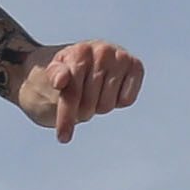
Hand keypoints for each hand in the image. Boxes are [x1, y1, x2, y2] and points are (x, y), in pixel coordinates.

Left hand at [25, 39, 143, 141]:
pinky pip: (126, 100)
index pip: (72, 94)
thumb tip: (60, 81)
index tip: (63, 138)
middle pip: (89, 105)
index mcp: (79, 52)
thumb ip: (54, 75)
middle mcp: (102, 51)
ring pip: (107, 105)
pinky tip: (112, 89)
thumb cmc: (70, 68)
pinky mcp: (136, 66)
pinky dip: (119, 100)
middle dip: (82, 111)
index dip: (66, 118)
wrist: (89, 55)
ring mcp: (120, 57)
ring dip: (99, 106)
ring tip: (96, 92)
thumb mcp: (55, 71)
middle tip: (80, 102)